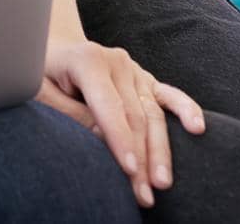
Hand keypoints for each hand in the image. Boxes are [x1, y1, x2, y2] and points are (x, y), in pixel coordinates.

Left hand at [39, 39, 204, 207]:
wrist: (54, 46)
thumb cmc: (42, 73)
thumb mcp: (42, 91)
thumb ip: (71, 113)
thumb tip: (104, 138)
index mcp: (88, 60)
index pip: (108, 106)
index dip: (119, 140)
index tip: (128, 170)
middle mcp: (116, 62)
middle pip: (134, 117)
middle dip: (140, 158)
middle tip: (143, 193)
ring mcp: (133, 69)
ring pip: (153, 114)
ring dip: (160, 151)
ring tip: (162, 183)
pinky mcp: (145, 78)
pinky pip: (169, 95)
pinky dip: (185, 110)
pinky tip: (197, 128)